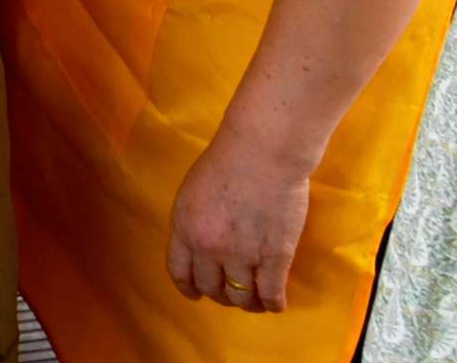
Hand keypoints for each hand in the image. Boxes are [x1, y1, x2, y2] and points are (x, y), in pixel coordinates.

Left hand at [168, 125, 313, 312]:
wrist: (262, 153)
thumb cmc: (226, 162)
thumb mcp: (191, 192)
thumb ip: (192, 222)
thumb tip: (199, 246)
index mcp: (184, 229)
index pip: (180, 272)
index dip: (189, 288)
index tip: (195, 295)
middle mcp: (209, 248)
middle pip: (211, 288)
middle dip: (220, 296)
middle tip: (231, 294)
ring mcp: (243, 255)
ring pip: (241, 297)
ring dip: (247, 303)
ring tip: (254, 301)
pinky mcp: (275, 256)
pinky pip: (271, 294)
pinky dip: (272, 304)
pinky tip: (274, 303)